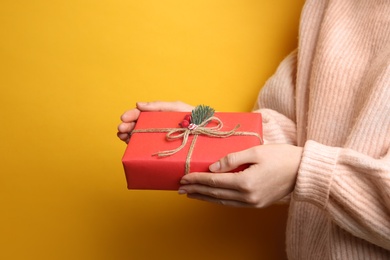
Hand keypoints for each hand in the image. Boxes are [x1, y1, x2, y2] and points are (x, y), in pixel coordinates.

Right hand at [117, 101, 193, 142]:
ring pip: (138, 135)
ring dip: (128, 135)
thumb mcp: (176, 107)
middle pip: (137, 125)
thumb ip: (158, 106)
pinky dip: (135, 145)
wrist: (208, 130)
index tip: (124, 118)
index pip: (140, 113)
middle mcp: (156, 125)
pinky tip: (129, 144)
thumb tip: (138, 104)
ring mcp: (157, 136)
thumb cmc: (193, 116)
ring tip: (123, 137)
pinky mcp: (161, 147)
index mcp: (158, 114)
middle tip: (121, 130)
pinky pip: (145, 146)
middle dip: (127, 126)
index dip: (131, 115)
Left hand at [178, 144, 302, 207]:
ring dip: (205, 198)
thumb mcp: (256, 151)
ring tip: (191, 194)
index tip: (184, 178)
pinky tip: (211, 197)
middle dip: (196, 190)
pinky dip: (219, 200)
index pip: (214, 182)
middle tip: (180, 188)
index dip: (197, 179)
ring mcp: (253, 202)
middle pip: (215, 194)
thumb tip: (213, 167)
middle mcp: (247, 196)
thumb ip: (232, 159)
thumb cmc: (281, 157)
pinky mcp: (257, 204)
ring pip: (222, 201)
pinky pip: (232, 203)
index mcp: (245, 182)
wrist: (303, 171)